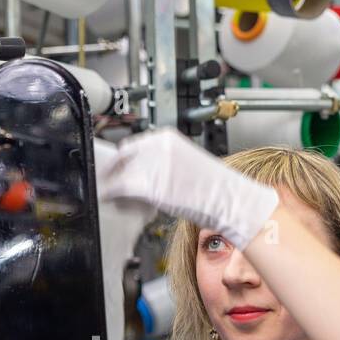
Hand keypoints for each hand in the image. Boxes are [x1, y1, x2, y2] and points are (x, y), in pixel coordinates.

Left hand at [95, 128, 279, 248]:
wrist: (229, 200)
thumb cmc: (213, 187)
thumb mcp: (184, 163)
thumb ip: (161, 162)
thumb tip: (138, 172)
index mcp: (166, 137)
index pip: (130, 145)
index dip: (120, 161)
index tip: (114, 171)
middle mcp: (157, 147)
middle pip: (121, 160)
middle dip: (113, 173)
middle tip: (110, 186)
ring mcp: (152, 165)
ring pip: (117, 175)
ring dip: (113, 187)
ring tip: (118, 198)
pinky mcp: (149, 186)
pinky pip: (119, 189)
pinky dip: (112, 196)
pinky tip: (115, 202)